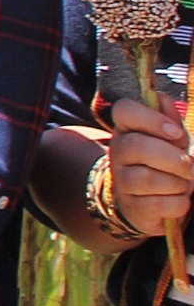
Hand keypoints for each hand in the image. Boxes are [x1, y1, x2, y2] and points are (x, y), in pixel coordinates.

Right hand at [110, 97, 193, 235]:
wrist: (151, 202)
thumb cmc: (166, 163)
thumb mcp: (171, 139)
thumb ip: (169, 120)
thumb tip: (162, 98)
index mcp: (128, 129)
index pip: (124, 110)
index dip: (151, 119)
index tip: (176, 134)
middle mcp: (118, 152)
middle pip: (138, 147)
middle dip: (174, 159)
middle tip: (190, 167)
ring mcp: (122, 180)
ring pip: (149, 179)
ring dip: (178, 184)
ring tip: (182, 185)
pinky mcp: (131, 207)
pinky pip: (159, 204)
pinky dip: (178, 204)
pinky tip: (176, 201)